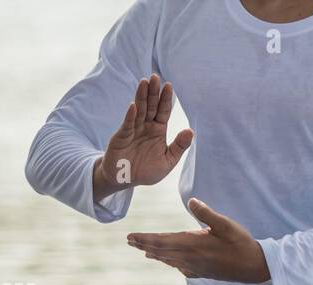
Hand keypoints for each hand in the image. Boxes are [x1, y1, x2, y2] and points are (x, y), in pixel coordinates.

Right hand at [93, 73, 193, 200]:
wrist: (126, 180)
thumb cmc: (147, 170)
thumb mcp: (168, 160)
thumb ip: (179, 146)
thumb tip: (190, 132)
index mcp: (158, 130)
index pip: (163, 111)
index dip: (166, 99)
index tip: (169, 85)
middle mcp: (146, 126)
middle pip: (150, 106)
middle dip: (153, 92)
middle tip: (155, 77)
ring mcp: (133, 129)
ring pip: (138, 110)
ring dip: (141, 97)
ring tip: (144, 82)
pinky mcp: (121, 137)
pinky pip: (127, 124)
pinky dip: (130, 116)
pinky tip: (133, 106)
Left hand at [127, 199, 270, 282]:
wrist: (255, 267)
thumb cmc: (241, 243)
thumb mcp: (226, 224)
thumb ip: (207, 213)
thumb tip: (192, 201)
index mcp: (193, 244)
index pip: (162, 240)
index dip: (145, 238)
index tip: (131, 236)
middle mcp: (190, 258)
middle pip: (162, 251)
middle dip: (144, 245)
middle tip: (129, 241)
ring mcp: (196, 267)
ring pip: (169, 260)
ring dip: (155, 254)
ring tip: (143, 250)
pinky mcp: (203, 273)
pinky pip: (181, 268)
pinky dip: (170, 263)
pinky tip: (168, 262)